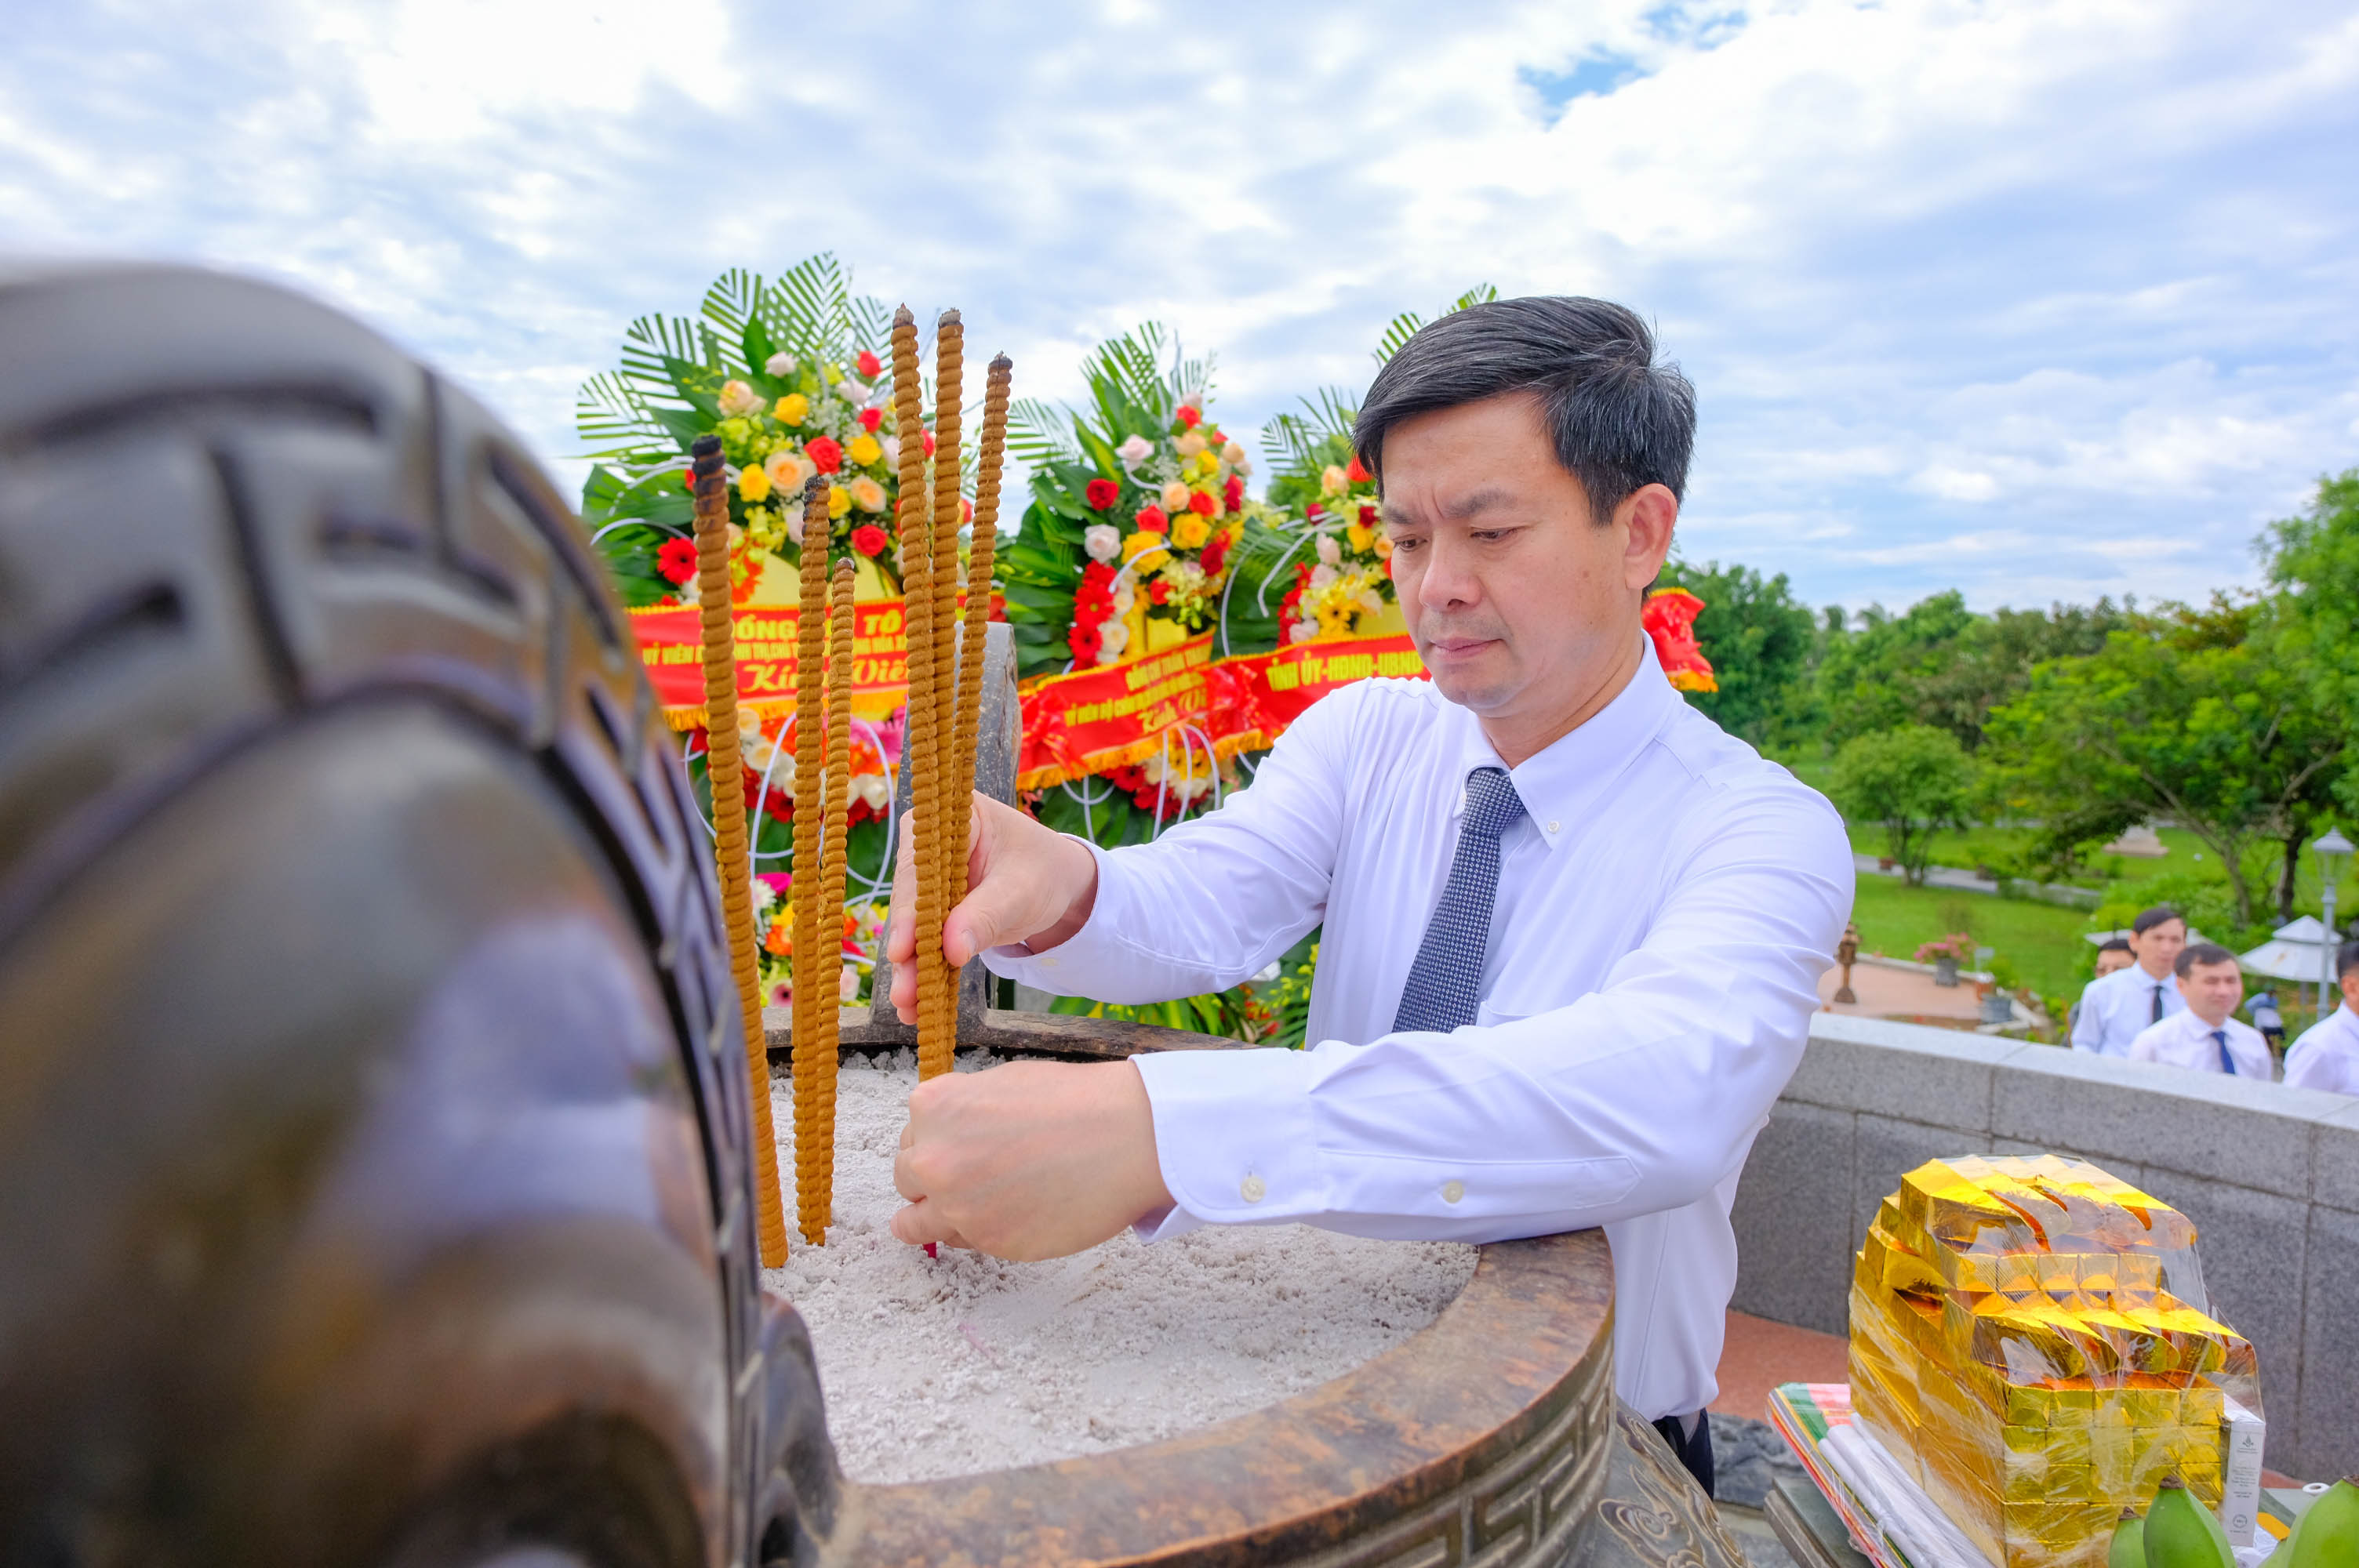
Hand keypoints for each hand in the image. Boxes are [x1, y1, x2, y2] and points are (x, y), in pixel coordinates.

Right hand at [883, 794, 1097, 1023]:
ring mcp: (929, 880)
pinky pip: (925, 941)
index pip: (920, 867)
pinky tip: (918, 1006)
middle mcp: (929, 846)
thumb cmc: (1043, 872)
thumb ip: (986, 916)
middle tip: (904, 991)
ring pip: (913, 927)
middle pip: (910, 901)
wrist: (1060, 884)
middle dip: (908, 949)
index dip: (910, 910)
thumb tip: (951, 949)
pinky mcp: (935, 909)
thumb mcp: (1021, 892)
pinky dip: (924, 971)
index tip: (903, 949)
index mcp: (950, 819)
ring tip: (909, 1006)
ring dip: (911, 969)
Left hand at [890, 1059, 1172, 1259]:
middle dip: (931, 1181)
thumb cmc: (1076, 1102)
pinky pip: (968, 1244)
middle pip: (907, 1180)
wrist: (1127, 1137)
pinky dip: (983, 1234)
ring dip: (935, 1219)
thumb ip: (962, 1114)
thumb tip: (951, 1138)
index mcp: (933, 1108)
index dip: (935, 1144)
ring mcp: (957, 1206)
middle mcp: (933, 1158)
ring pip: (918, 1224)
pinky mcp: (989, 1243)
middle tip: (970, 1179)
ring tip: (961, 1215)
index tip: (957, 1151)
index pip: (911, 1136)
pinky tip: (1014, 1216)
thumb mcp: (1001, 1084)